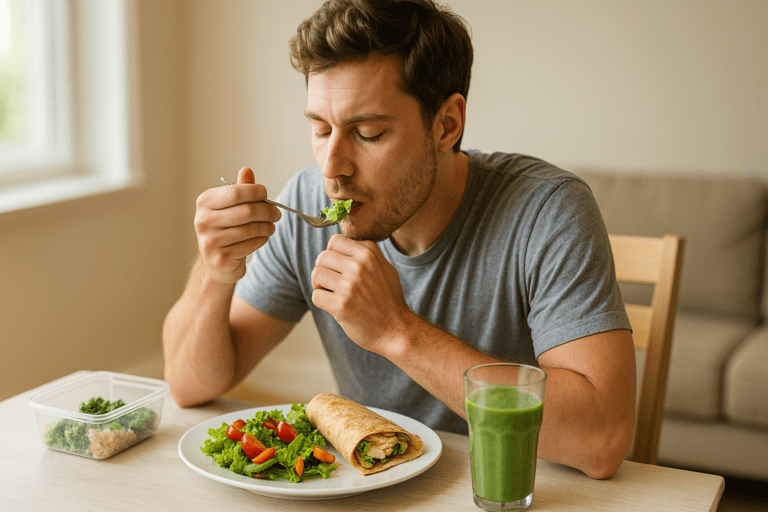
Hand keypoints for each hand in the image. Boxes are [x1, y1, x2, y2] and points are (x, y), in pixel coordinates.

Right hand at [194, 167, 280, 283]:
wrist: (217, 263)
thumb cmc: (226, 230)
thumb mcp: (230, 207)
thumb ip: (239, 190)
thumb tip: (247, 170)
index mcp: (205, 202)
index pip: (236, 192)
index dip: (256, 192)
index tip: (266, 195)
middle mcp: (203, 220)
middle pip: (247, 211)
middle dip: (268, 211)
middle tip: (277, 213)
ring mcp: (210, 241)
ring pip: (251, 229)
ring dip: (268, 227)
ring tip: (271, 226)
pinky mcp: (221, 257)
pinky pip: (251, 244)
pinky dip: (262, 240)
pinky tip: (262, 237)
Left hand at [311, 234, 409, 354]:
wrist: (396, 330)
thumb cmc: (389, 300)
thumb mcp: (386, 268)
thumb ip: (368, 253)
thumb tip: (346, 244)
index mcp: (369, 254)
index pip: (335, 240)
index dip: (331, 252)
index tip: (335, 265)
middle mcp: (359, 267)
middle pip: (322, 257)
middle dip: (323, 269)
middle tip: (330, 281)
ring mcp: (350, 286)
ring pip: (316, 274)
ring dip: (319, 285)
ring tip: (329, 292)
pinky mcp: (341, 306)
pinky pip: (316, 296)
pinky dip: (320, 301)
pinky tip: (331, 304)